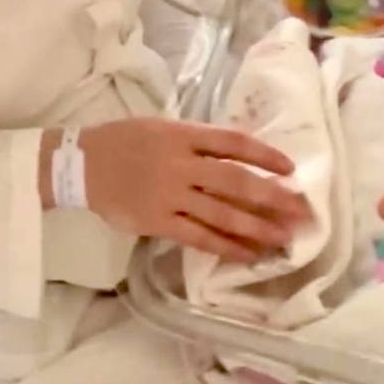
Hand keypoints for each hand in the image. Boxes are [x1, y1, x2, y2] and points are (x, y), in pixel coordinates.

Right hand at [42, 118, 306, 263]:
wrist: (81, 164)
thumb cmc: (123, 141)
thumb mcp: (161, 127)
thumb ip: (196, 139)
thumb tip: (238, 153)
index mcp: (182, 134)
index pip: (233, 142)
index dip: (264, 154)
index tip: (290, 168)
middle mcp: (180, 163)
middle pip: (235, 181)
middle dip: (272, 197)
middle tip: (301, 211)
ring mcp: (169, 194)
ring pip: (222, 213)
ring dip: (257, 227)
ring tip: (284, 238)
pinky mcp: (158, 221)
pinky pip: (199, 237)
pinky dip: (226, 247)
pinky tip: (248, 255)